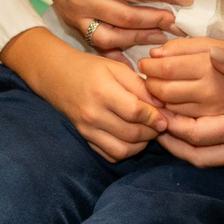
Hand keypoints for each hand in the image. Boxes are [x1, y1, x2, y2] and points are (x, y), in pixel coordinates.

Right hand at [2, 27, 168, 160]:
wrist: (58, 76)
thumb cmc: (91, 68)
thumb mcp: (117, 68)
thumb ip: (140, 87)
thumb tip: (163, 106)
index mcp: (103, 92)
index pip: (136, 112)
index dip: (155, 117)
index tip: (165, 117)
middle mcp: (93, 114)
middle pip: (132, 133)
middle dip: (152, 131)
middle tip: (160, 124)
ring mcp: (87, 129)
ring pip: (123, 149)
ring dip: (141, 144)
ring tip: (147, 131)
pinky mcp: (85, 138)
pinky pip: (111, 155)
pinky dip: (126, 151)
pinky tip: (131, 138)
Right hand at [25, 0, 190, 52]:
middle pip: (123, 16)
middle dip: (153, 19)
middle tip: (178, 20)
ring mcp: (74, 14)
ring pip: (109, 36)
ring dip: (137, 39)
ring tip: (162, 36)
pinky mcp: (72, 23)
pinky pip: (94, 44)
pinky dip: (114, 53)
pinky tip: (134, 57)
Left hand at [152, 41, 223, 166]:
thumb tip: (210, 54)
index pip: (201, 135)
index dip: (172, 124)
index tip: (153, 106)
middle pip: (199, 157)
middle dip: (171, 143)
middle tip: (149, 121)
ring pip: (209, 159)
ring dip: (184, 146)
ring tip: (162, 124)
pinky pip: (220, 153)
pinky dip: (200, 144)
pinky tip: (189, 125)